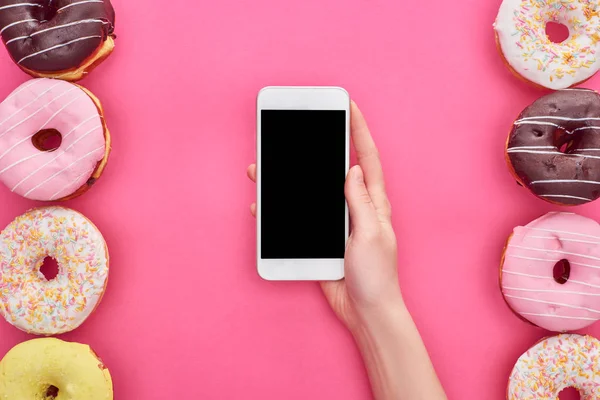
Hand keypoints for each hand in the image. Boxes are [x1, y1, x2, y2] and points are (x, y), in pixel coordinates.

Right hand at [247, 102, 401, 330]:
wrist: (365, 310)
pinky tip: (267, 206)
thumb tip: (351, 169)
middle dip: (318, 148)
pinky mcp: (323, 237)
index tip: (348, 106)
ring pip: (312, 192)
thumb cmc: (376, 275)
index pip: (366, 158)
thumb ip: (359, 201)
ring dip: (290, 180)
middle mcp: (356, 207)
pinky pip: (302, 216)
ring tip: (265, 169)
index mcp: (374, 202)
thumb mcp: (370, 233)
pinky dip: (284, 209)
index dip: (359, 130)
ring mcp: (338, 221)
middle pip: (334, 169)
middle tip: (298, 130)